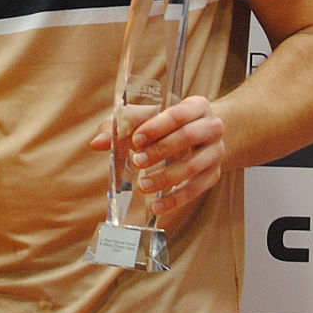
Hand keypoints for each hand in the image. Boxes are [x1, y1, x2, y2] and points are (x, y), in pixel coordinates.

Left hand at [92, 95, 224, 216]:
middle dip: (160, 150)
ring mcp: (216, 152)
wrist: (203, 134)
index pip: (177, 114)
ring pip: (194, 166)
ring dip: (166, 177)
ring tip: (143, 185)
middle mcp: (212, 126)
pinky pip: (197, 189)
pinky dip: (175, 199)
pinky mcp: (214, 174)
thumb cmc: (168, 122)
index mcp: (196, 106)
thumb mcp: (147, 117)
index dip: (156, 127)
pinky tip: (156, 206)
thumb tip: (97, 143)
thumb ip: (122, 125)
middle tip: (137, 161)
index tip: (135, 140)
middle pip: (188, 137)